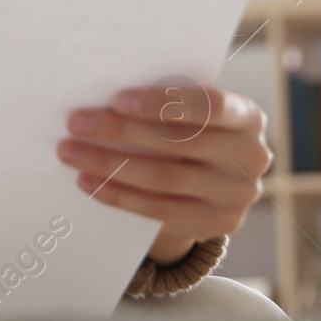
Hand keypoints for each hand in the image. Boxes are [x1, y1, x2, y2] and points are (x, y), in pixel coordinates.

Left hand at [57, 82, 272, 264]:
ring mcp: (234, 196)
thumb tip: (105, 96)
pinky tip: (87, 181)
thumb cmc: (195, 129)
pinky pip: (157, 210)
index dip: (163, 103)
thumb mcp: (197, 113)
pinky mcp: (213, 224)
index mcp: (247, 117)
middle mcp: (250, 157)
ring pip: (163, 179)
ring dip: (109, 164)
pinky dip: (118, 194)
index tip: (117, 99)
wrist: (220, 181)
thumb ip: (170, 102)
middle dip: (121, 131)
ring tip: (70, 151)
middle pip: (178, 144)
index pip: (209, 106)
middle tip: (76, 122)